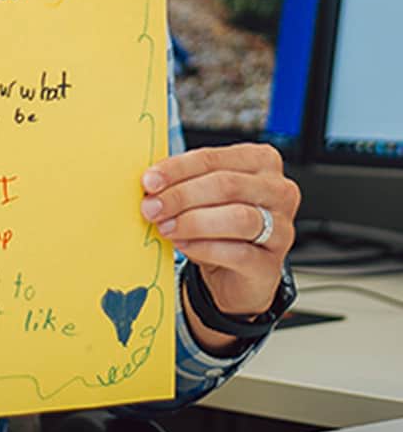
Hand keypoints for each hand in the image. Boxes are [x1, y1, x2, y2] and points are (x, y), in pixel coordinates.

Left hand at [140, 144, 299, 351]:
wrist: (233, 272)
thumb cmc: (218, 224)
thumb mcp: (201, 195)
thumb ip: (183, 182)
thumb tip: (150, 182)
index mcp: (260, 161)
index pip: (213, 158)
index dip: (177, 169)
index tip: (149, 181)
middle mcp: (278, 191)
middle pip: (226, 185)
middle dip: (181, 196)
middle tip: (152, 207)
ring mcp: (281, 228)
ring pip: (238, 217)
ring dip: (193, 221)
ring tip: (165, 227)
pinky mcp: (272, 264)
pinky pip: (238, 252)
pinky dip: (204, 247)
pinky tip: (183, 245)